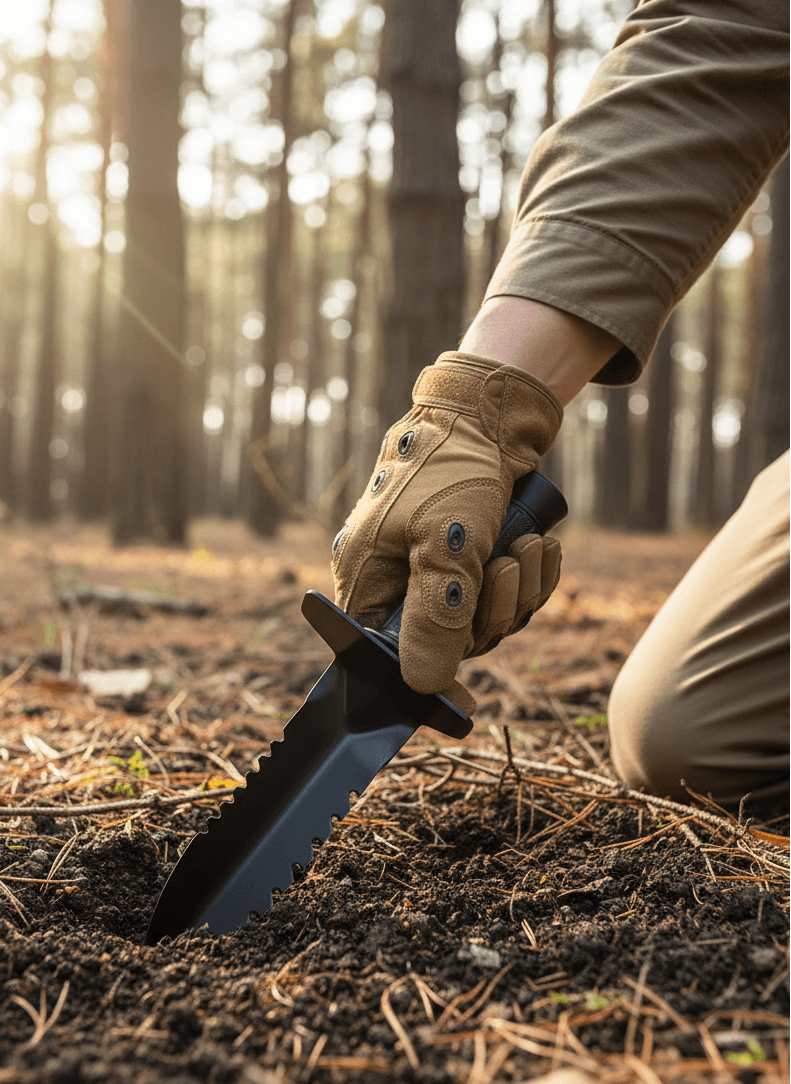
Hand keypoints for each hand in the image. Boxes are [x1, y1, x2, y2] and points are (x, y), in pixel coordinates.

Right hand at [332, 352, 562, 713]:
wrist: (486, 413)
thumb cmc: (450, 469)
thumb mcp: (444, 545)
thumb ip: (434, 617)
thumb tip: (420, 687)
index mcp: (367, 579)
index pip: (385, 654)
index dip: (427, 672)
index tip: (466, 698)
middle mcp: (394, 580)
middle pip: (444, 640)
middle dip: (491, 611)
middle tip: (509, 564)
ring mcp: (434, 569)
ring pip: (482, 618)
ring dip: (518, 587)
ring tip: (530, 544)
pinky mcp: (471, 557)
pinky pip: (504, 595)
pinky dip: (529, 576)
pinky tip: (543, 545)